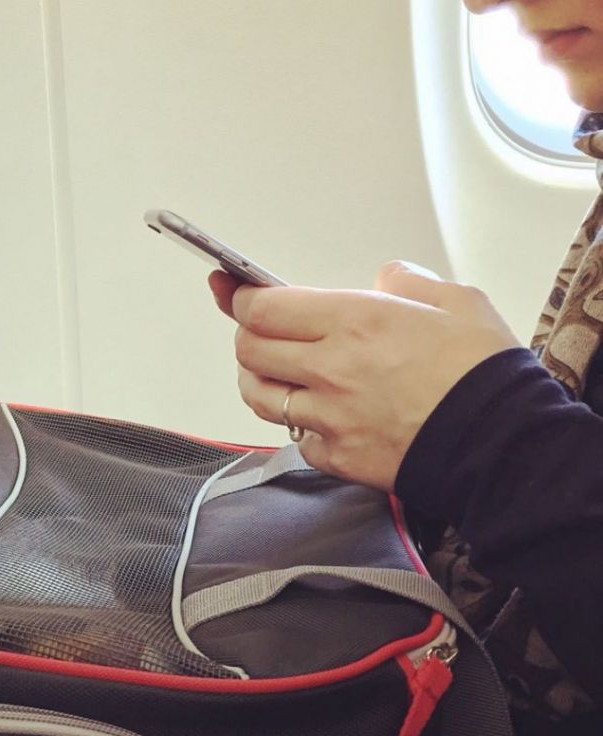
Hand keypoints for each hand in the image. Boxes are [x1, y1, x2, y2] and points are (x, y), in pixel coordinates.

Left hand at [209, 261, 520, 491]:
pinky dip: (298, 426)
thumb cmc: (483, 374)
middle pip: (249, 350)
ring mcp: (328, 416)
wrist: (503, 445)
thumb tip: (385, 279)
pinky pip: (295, 439)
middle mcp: (330, 368)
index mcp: (354, 321)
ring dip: (258, 380)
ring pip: (258, 396)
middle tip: (260, 331)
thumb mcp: (458, 302)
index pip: (263, 307)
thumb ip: (409, 283)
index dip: (239, 297)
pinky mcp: (336, 456)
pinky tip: (315, 416)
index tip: (231, 289)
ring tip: (273, 372)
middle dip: (247, 335)